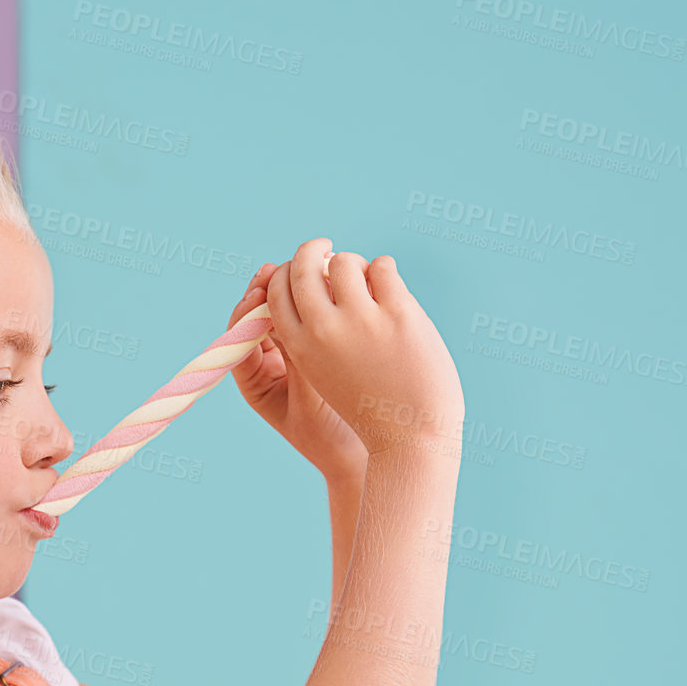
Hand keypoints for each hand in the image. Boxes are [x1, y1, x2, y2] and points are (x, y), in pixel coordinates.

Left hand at [228, 251, 368, 477]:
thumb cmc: (329, 437)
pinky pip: (308, 316)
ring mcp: (289, 354)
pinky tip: (327, 282)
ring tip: (304, 267)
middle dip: (265, 291)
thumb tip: (287, 322)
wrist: (358, 455)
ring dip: (292, 290)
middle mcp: (267, 364)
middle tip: (275, 268)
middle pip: (256, 318)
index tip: (258, 295)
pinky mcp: (315, 347)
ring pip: (283, 313)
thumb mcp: (310, 399)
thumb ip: (298, 363)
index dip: (245, 313)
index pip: (239, 338)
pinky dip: (314, 299)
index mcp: (255, 381)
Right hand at [261, 239, 463, 461]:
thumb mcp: (323, 374)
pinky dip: (385, 273)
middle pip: (302, 264)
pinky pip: (383, 266)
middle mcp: (323, 329)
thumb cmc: (368, 407)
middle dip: (310, 249)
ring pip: (344, 260)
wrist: (411, 438)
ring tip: (367, 282)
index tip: (300, 270)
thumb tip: (312, 277)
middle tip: (323, 247)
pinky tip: (392, 294)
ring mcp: (362, 319)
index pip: (275, 289)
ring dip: (354, 265)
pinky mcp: (399, 313)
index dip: (285, 273)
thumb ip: (312, 335)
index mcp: (299, 347)